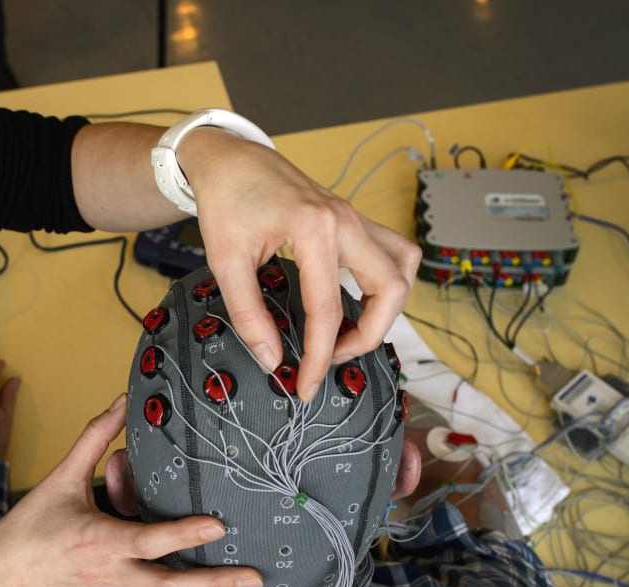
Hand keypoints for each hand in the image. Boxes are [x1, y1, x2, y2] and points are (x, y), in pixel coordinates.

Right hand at [0, 393, 262, 586]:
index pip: (149, 540)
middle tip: (252, 576)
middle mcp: (110, 574)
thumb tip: (121, 401)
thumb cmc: (32, 524)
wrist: (4, 574)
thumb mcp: (62, 476)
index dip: (185, 535)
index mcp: (98, 540)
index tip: (218, 525)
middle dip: (214, 585)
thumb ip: (95, 438)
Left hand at [179, 129, 421, 400]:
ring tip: (350, 332)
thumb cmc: (225, 201)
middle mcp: (345, 220)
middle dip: (370, 334)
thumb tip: (271, 358)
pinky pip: (391, 251)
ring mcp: (353, 216)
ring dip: (388, 306)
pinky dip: (385, 281)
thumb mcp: (225, 261)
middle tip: (333, 358)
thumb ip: (248, 313)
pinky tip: (355, 299)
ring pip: (403, 266)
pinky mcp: (351, 218)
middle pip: (391, 287)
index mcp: (314, 228)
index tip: (307, 385)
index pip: (328, 309)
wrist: (227, 159)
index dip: (320, 357)